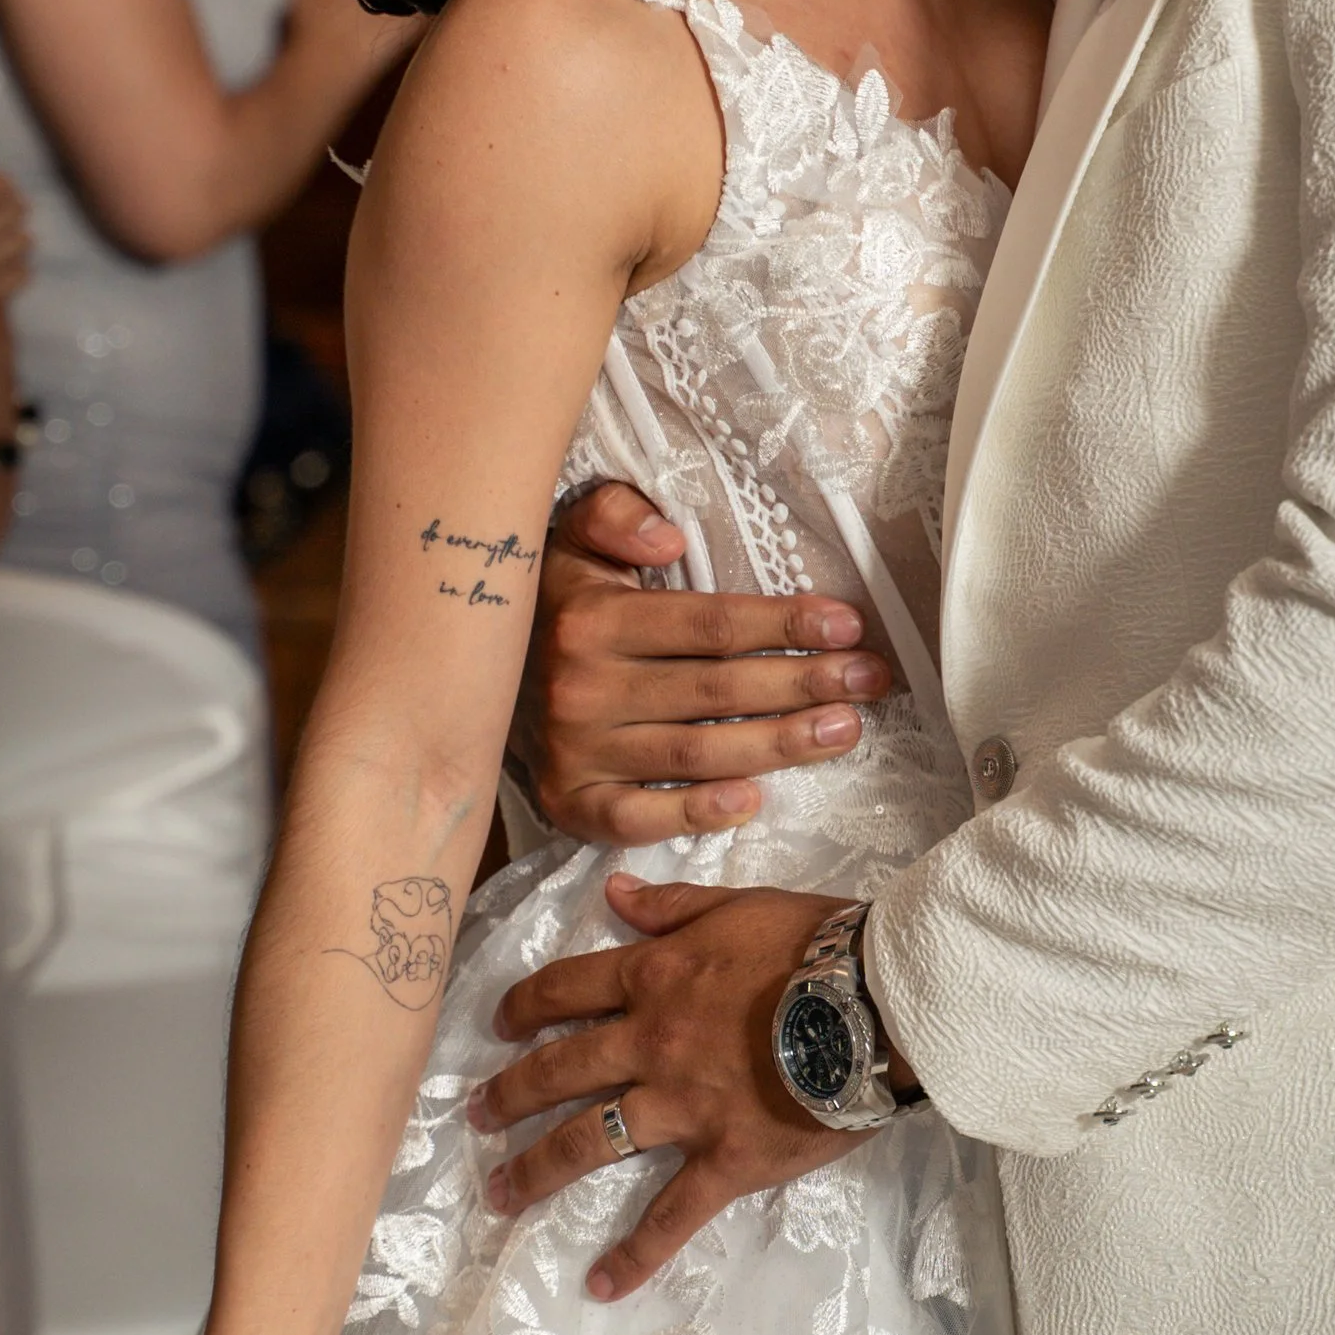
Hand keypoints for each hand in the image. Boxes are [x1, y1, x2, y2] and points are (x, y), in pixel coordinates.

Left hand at [472, 880, 851, 1289]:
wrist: (876, 1003)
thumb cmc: (817, 946)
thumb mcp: (740, 904)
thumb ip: (671, 905)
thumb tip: (612, 892)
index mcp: (654, 980)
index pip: (565, 990)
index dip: (523, 1006)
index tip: (497, 1025)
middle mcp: (650, 1044)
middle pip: (557, 1071)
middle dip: (506, 1095)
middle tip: (474, 1115)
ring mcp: (682, 1107)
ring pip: (588, 1141)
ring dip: (535, 1170)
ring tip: (499, 1193)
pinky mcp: (723, 1160)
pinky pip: (670, 1216)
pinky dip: (633, 1255)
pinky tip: (599, 1284)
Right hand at [517, 483, 894, 845]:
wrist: (464, 675)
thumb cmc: (549, 603)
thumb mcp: (567, 539)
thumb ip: (612, 515)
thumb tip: (666, 537)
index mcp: (592, 618)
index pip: (709, 625)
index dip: (784, 624)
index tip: (848, 624)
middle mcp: (581, 687)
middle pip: (717, 691)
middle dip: (805, 683)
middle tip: (871, 679)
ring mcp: (574, 751)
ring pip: (696, 754)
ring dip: (780, 745)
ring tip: (846, 729)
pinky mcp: (568, 803)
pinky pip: (639, 819)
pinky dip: (697, 813)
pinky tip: (755, 799)